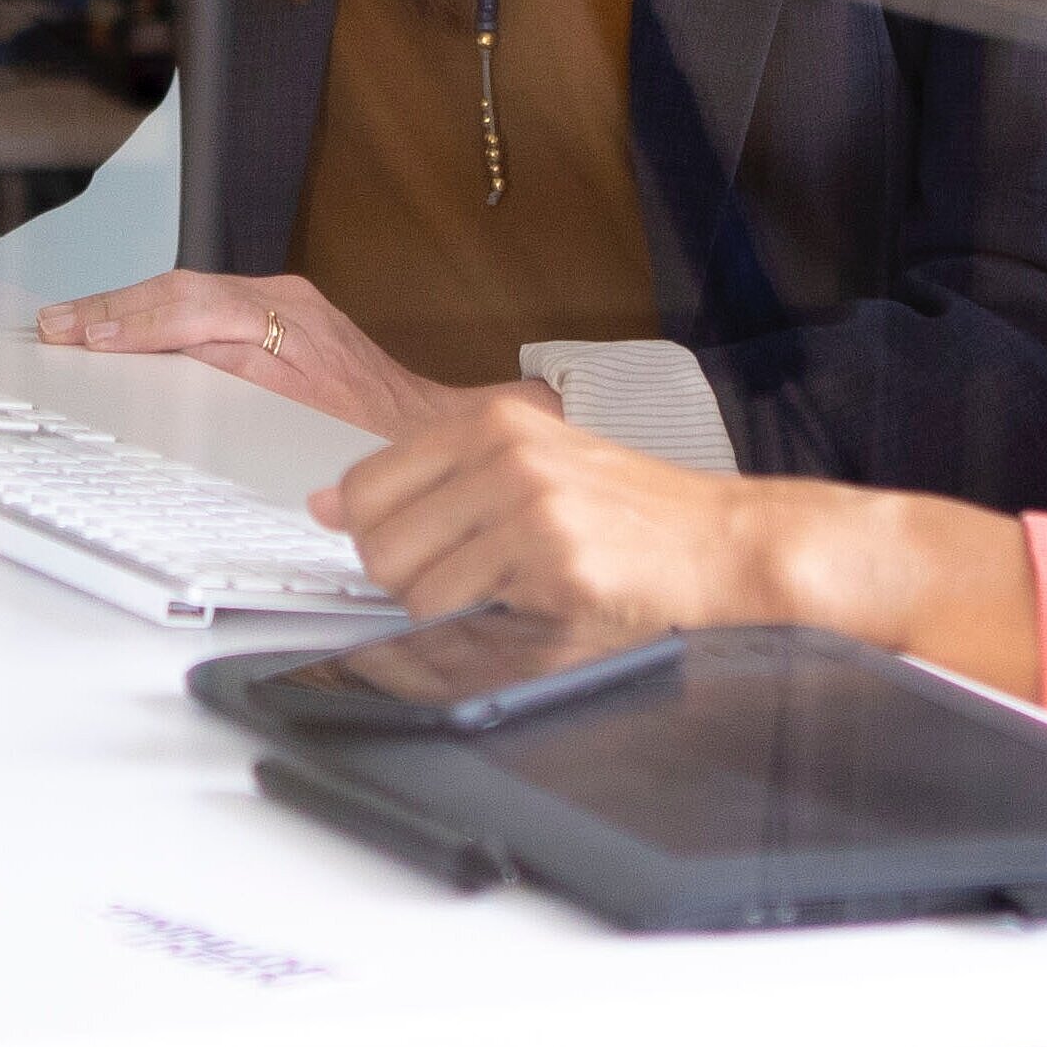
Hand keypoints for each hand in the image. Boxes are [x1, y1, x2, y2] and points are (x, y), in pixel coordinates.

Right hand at [29, 269, 490, 443]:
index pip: (193, 308)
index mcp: (288, 321)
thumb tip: (172, 363)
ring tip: (71, 323)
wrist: (426, 429)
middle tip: (56, 325)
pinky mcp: (275, 317)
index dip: (135, 323)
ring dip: (126, 308)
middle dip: (112, 308)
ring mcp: (279, 304)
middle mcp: (282, 300)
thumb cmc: (375, 436)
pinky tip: (124, 326)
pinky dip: (156, 314)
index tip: (89, 338)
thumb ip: (237, 384)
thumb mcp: (303, 419)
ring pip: (185, 292)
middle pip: (179, 290)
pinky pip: (201, 304)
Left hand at [314, 385, 782, 635]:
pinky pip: (460, 609)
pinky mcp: (552, 562)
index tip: (402, 551)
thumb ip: (429, 479)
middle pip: (377, 540)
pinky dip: (483, 622)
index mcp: (492, 424)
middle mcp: (505, 454)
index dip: (372, 533)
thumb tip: (325, 503)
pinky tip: (533, 599)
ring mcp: (529, 506)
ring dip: (446, 606)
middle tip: (464, 580)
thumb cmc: (627, 511)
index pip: (365, 484)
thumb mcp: (530, 467)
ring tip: (504, 590)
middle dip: (403, 579)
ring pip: (412, 583)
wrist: (721, 540)